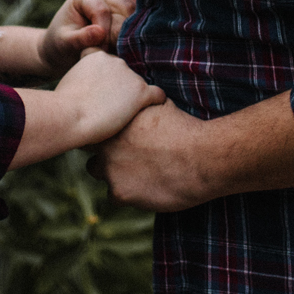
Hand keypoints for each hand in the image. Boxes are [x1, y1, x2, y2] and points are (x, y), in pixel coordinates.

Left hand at [38, 0, 135, 73]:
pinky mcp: (126, 15)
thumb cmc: (60, 45)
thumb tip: (100, 31)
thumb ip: (80, 38)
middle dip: (120, 34)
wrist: (63, 52)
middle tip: (114, 53)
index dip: (104, 31)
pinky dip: (142, 27)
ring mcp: (116, 4)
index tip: (100, 50)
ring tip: (120, 51)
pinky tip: (146, 38)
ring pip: (136, 15)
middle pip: (124, 10)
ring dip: (131, 34)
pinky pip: (140, 17)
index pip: (102, 10)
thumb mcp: (64, 43)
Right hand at [54, 49, 166, 143]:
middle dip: (120, 89)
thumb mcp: (69, 82)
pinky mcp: (141, 92)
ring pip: (139, 86)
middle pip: (125, 74)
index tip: (103, 90)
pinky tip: (150, 111)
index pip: (108, 62)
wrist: (69, 116)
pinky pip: (158, 95)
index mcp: (97, 56)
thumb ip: (83, 79)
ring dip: (133, 98)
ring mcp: (130, 76)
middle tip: (109, 107)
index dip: (107, 77)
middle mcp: (115, 61)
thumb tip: (87, 91)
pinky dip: (156, 102)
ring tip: (121, 115)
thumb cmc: (63, 107)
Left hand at [88, 101, 212, 212]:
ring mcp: (111, 169)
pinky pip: (114, 197)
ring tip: (137, 174)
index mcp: (116, 122)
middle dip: (105, 153)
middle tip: (125, 156)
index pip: (94, 127)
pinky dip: (128, 194)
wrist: (202, 157)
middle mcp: (107, 144)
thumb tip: (142, 97)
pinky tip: (146, 188)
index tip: (116, 137)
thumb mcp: (161, 105)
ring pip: (99, 173)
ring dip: (113, 174)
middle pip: (90, 151)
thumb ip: (142, 105)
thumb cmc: (186, 129)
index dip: (104, 133)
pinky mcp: (120, 192)